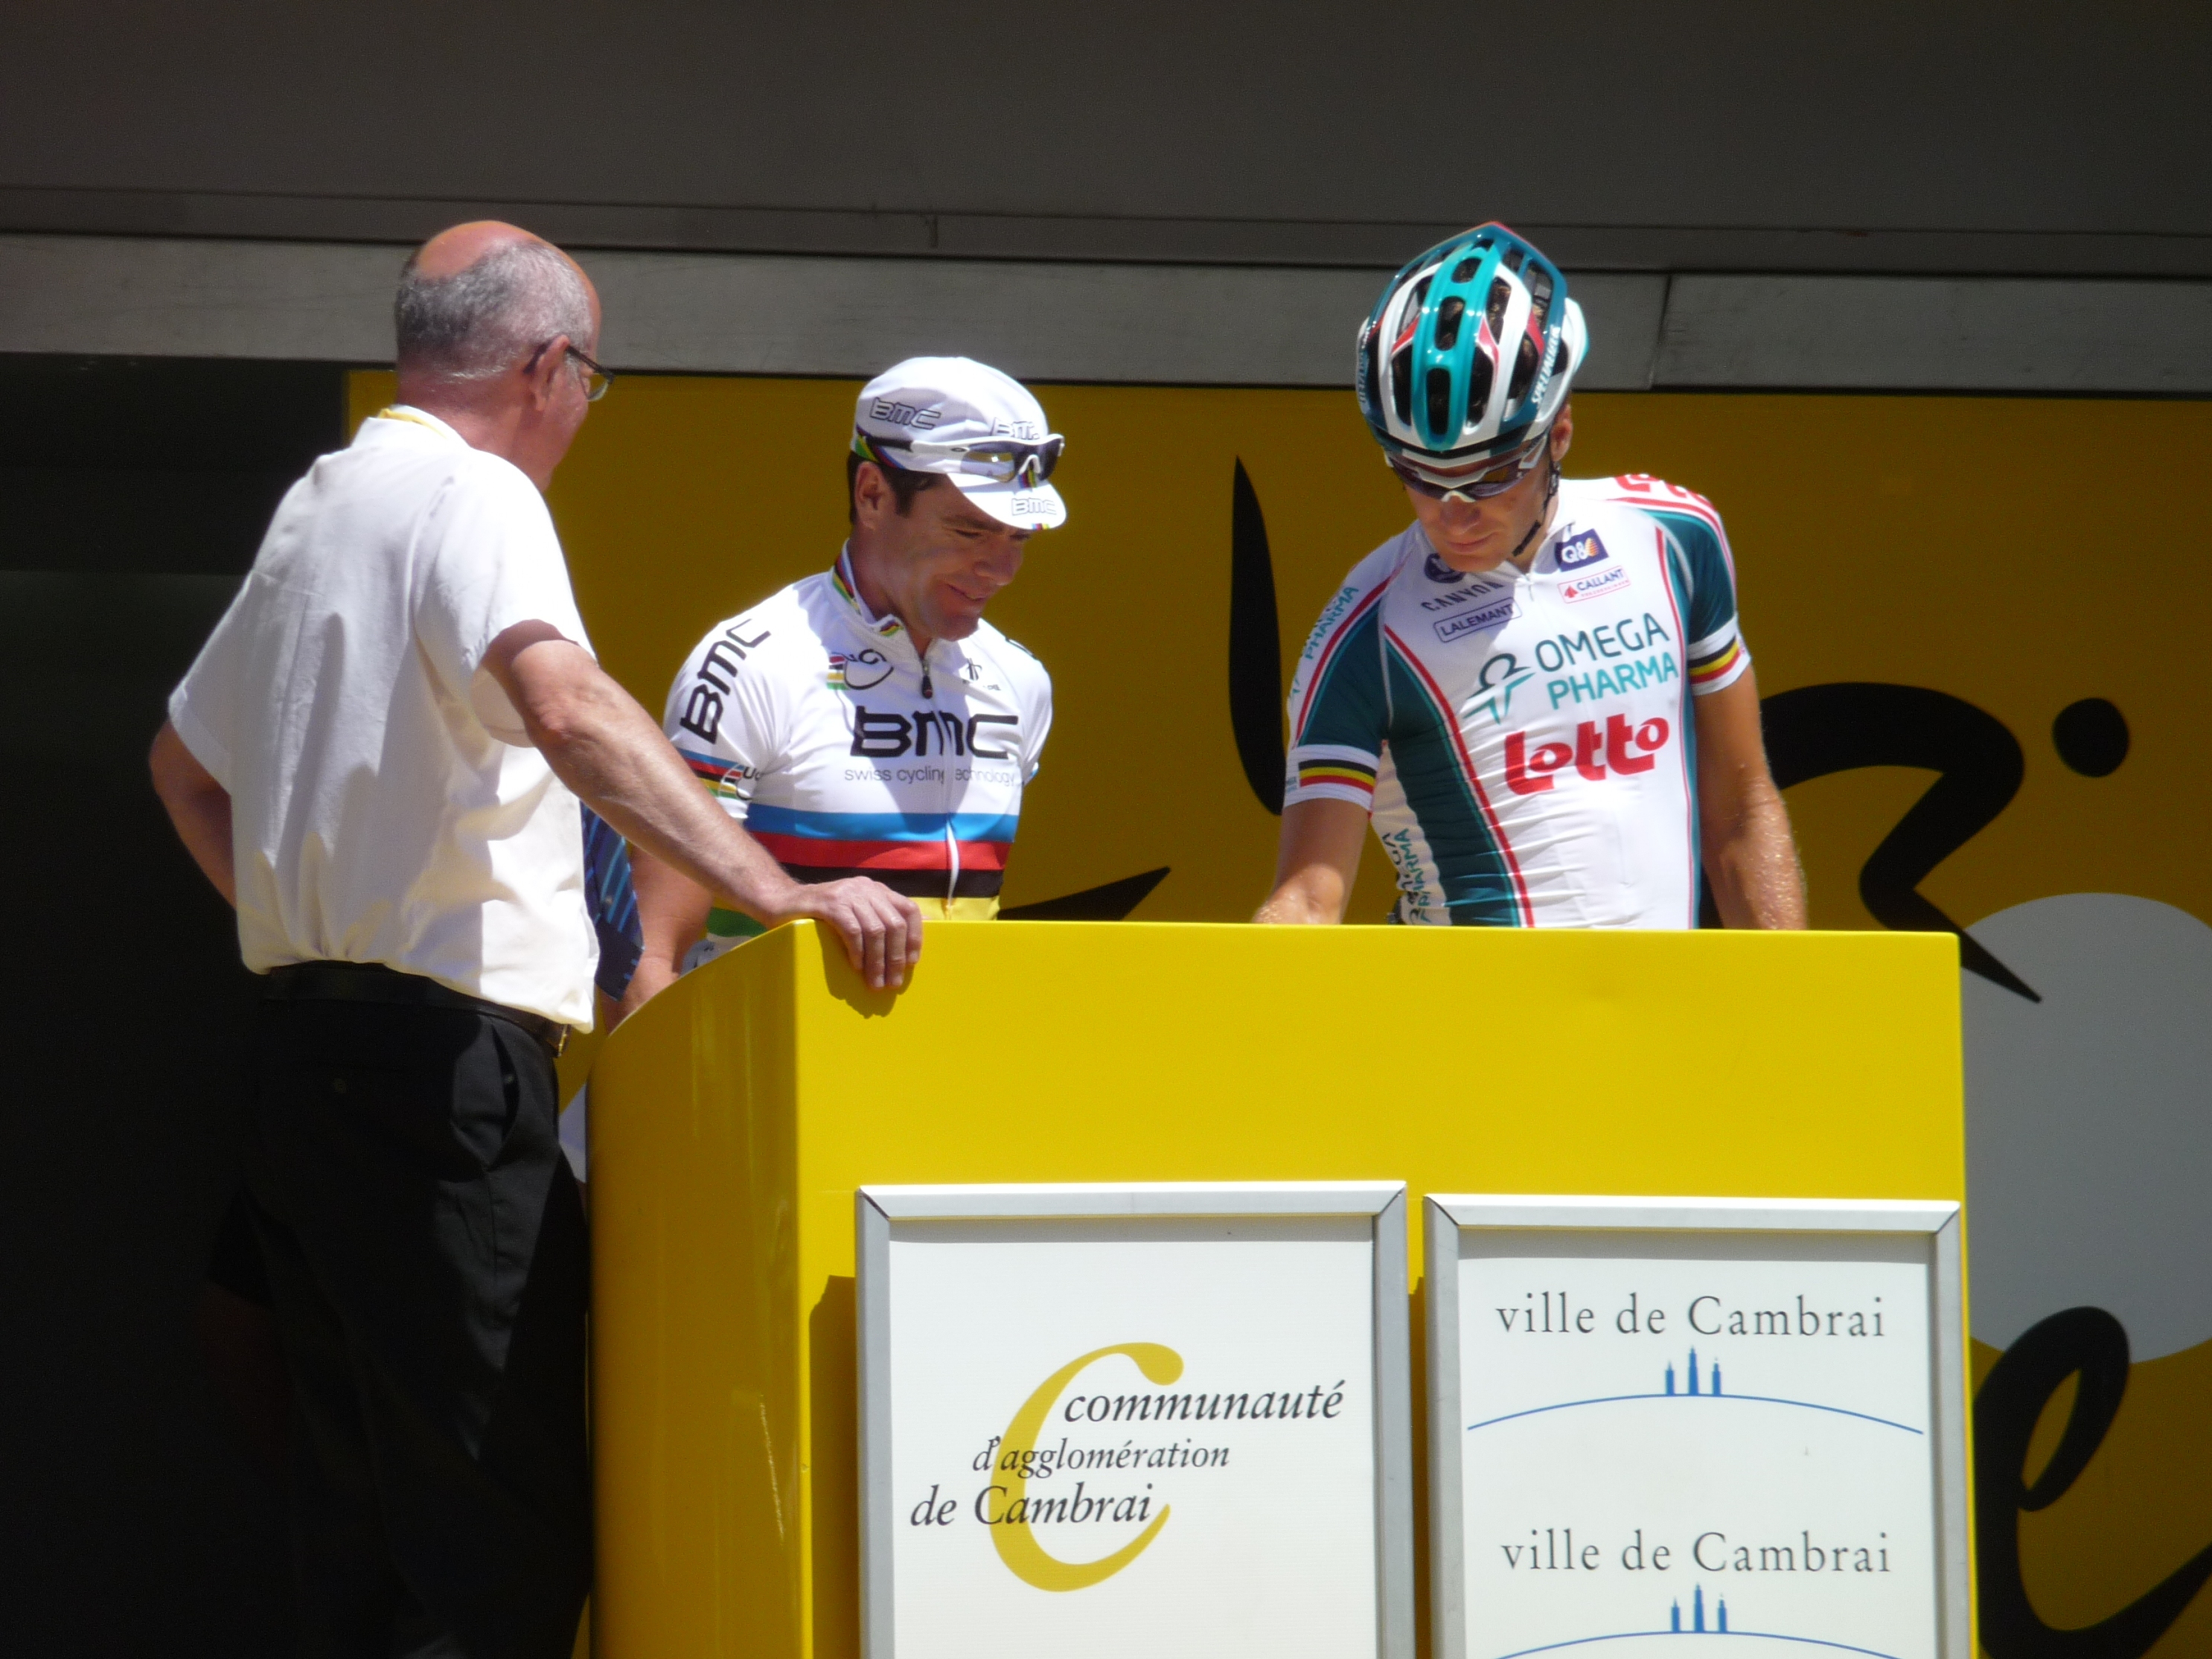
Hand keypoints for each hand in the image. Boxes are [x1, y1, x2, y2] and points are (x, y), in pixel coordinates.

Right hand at [782, 878, 923, 988]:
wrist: (781, 901)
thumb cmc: (820, 914)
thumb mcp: (854, 912)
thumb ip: (877, 920)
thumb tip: (907, 942)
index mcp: (876, 890)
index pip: (908, 910)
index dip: (915, 937)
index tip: (912, 963)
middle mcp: (865, 888)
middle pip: (894, 924)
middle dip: (896, 957)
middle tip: (892, 983)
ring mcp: (847, 894)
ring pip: (875, 930)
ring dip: (878, 961)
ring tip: (875, 983)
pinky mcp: (829, 904)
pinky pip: (852, 931)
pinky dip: (857, 952)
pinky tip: (856, 967)